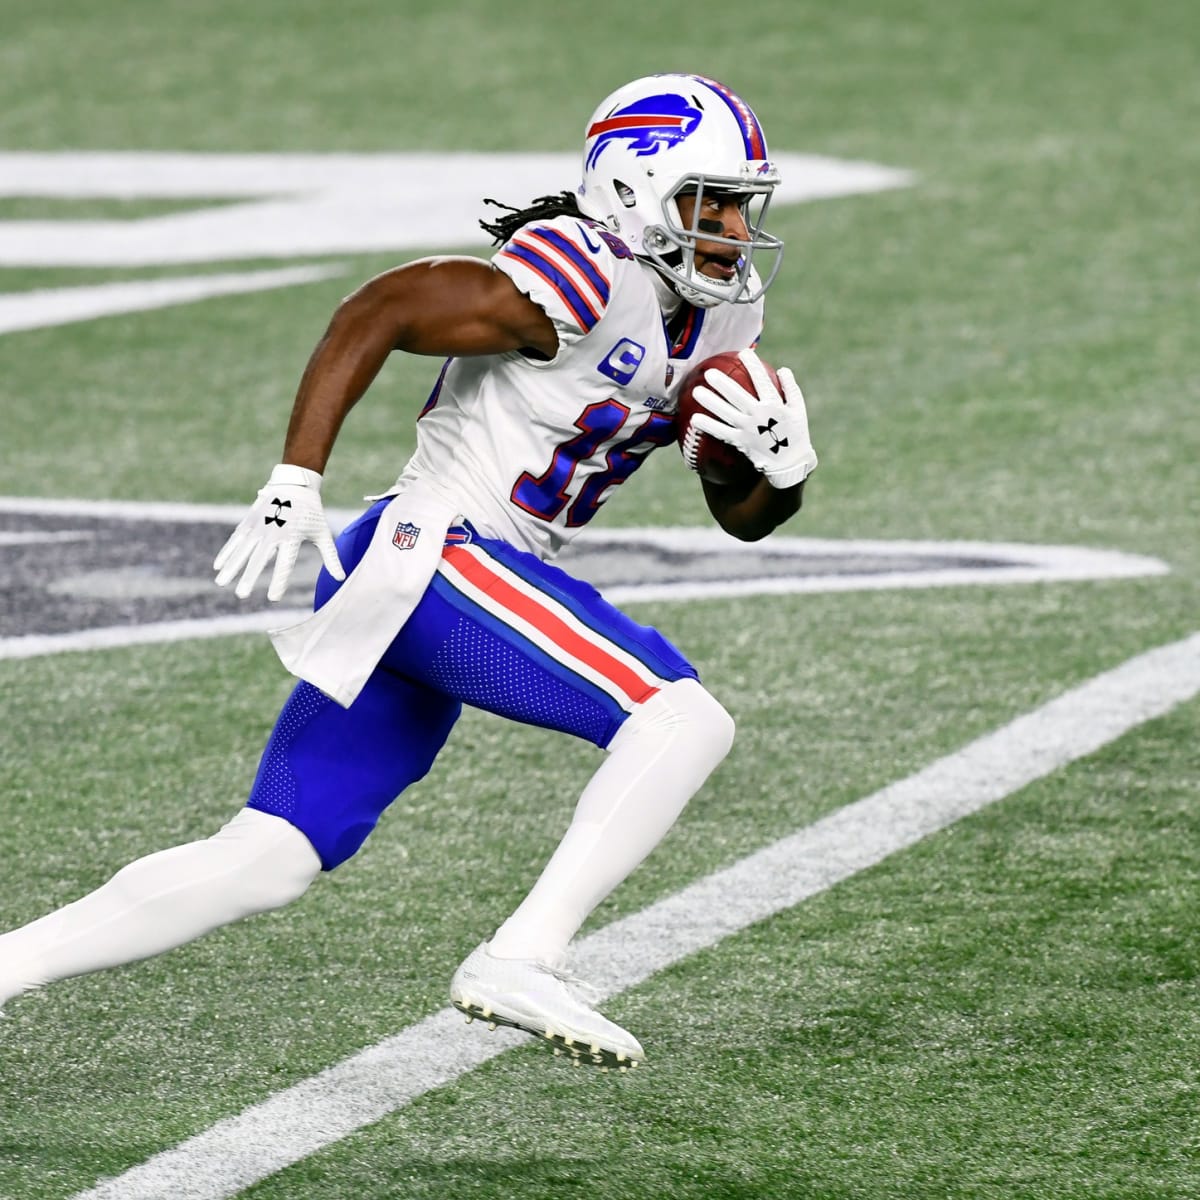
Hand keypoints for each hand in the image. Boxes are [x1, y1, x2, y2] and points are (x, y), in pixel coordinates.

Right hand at [213, 464, 344, 600]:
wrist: (295, 484)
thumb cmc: (312, 513)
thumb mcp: (323, 534)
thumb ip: (331, 557)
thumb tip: (341, 579)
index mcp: (292, 538)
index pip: (285, 564)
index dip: (279, 581)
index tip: (273, 598)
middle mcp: (273, 533)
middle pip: (259, 559)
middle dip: (249, 577)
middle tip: (241, 595)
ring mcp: (259, 526)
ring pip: (242, 550)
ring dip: (231, 567)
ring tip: (221, 583)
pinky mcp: (249, 521)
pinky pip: (235, 539)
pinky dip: (226, 552)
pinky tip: (218, 566)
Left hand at [689, 348, 818, 487]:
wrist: (790, 464)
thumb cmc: (795, 434)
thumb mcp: (799, 409)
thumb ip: (790, 388)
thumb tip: (782, 369)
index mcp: (774, 404)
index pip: (761, 380)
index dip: (752, 365)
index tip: (743, 352)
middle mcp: (759, 415)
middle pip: (737, 395)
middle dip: (722, 382)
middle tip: (708, 372)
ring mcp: (749, 429)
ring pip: (726, 412)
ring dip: (710, 401)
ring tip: (696, 391)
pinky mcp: (741, 442)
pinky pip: (722, 433)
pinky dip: (708, 426)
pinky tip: (694, 420)